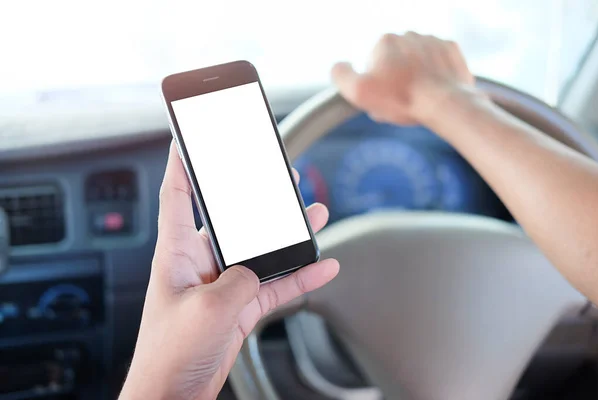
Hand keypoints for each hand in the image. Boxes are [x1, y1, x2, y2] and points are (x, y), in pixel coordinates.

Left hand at [120, 143, 338, 399]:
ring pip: (262, 250)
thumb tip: (256, 271)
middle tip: (279, 175)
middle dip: (258, 197)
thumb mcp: (208, 310)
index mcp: (178, 253)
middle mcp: (201, 263)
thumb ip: (239, 281)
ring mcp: (224, 284)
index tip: (189, 138)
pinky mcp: (241, 305)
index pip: (177, 195)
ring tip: (313, 214)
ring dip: (288, 235)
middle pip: (233, 220)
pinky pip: (276, 283)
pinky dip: (300, 275)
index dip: (182, 164)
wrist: (175, 394)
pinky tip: (322, 265)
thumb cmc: (169, 354)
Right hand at [332, 32, 476, 126]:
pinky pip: (436, 62)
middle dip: (394, 79)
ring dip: (413, 76)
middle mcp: (409, 34)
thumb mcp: (359, 92)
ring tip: (417, 97)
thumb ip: (341, 76)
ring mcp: (432, 40)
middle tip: (399, 100)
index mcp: (385, 40)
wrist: (445, 103)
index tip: (383, 96)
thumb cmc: (402, 99)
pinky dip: (433, 74)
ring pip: (416, 61)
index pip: (372, 64)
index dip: (374, 83)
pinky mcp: (451, 50)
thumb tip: (339, 66)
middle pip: (394, 62)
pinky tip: (432, 89)